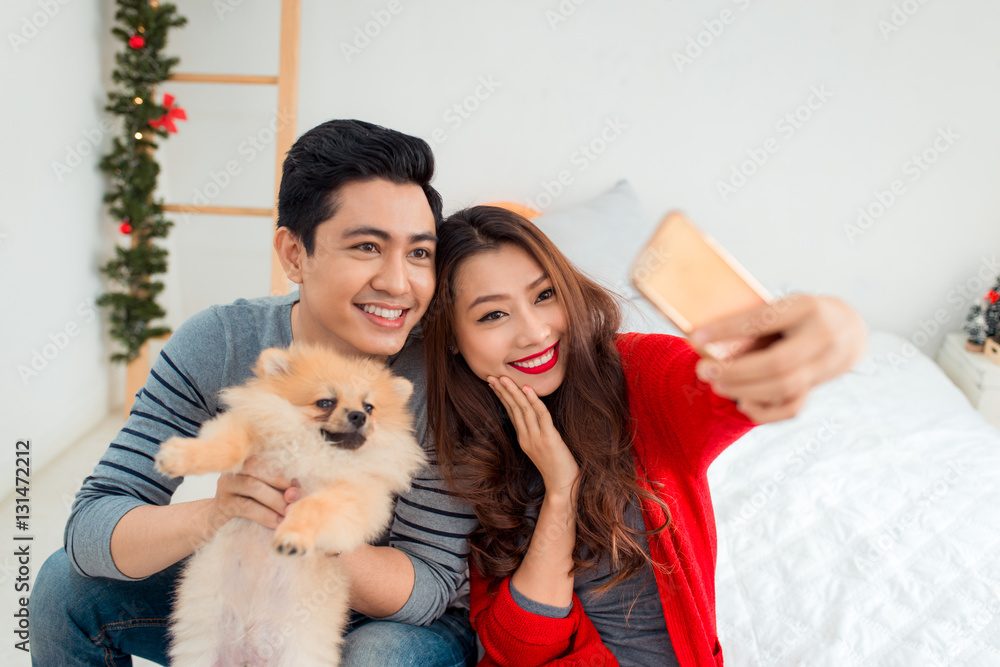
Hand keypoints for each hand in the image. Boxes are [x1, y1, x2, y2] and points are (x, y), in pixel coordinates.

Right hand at [206, 455, 295, 532]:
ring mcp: (225, 485)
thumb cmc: (251, 506)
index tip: (297, 485)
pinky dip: (264, 514)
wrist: (221, 525)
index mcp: (247, 461)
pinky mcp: (222, 504)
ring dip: (274, 500)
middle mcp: (234, 469)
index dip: (283, 470)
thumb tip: (296, 492)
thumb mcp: (267, 494)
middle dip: (279, 482)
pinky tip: (276, 522)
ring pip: (252, 485)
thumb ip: (281, 489)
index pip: (265, 457)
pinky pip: (245, 506)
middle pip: (257, 466)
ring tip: (287, 512)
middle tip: (294, 498)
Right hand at [488, 376, 579, 497]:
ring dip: (513, 392)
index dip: (502, 396)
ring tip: (504, 378)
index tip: (494, 382)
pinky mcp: (549, 439)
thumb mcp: (542, 448)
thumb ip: (536, 432)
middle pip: (512, 409)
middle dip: (502, 391)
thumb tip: (534, 416)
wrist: (563, 486)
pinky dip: (533, 401)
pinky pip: (540, 416)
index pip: (510, 412)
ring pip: (522, 410)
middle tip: (491, 376)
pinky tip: (527, 388)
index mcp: (523, 438)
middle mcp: (526, 437)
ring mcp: (536, 438)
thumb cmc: (557, 467)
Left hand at [690, 294, 867, 423]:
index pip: (763, 319)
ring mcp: (826, 365)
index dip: (728, 329)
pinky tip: (742, 403)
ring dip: (745, 390)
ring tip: (716, 384)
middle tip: (703, 370)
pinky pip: (793, 406)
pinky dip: (765, 410)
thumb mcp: (783, 306)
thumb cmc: (801, 315)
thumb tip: (709, 342)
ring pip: (785, 387)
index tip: (696, 337)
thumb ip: (755, 323)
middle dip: (736, 370)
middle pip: (777, 362)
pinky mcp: (820, 386)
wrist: (849, 328)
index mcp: (805, 307)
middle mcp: (821, 336)